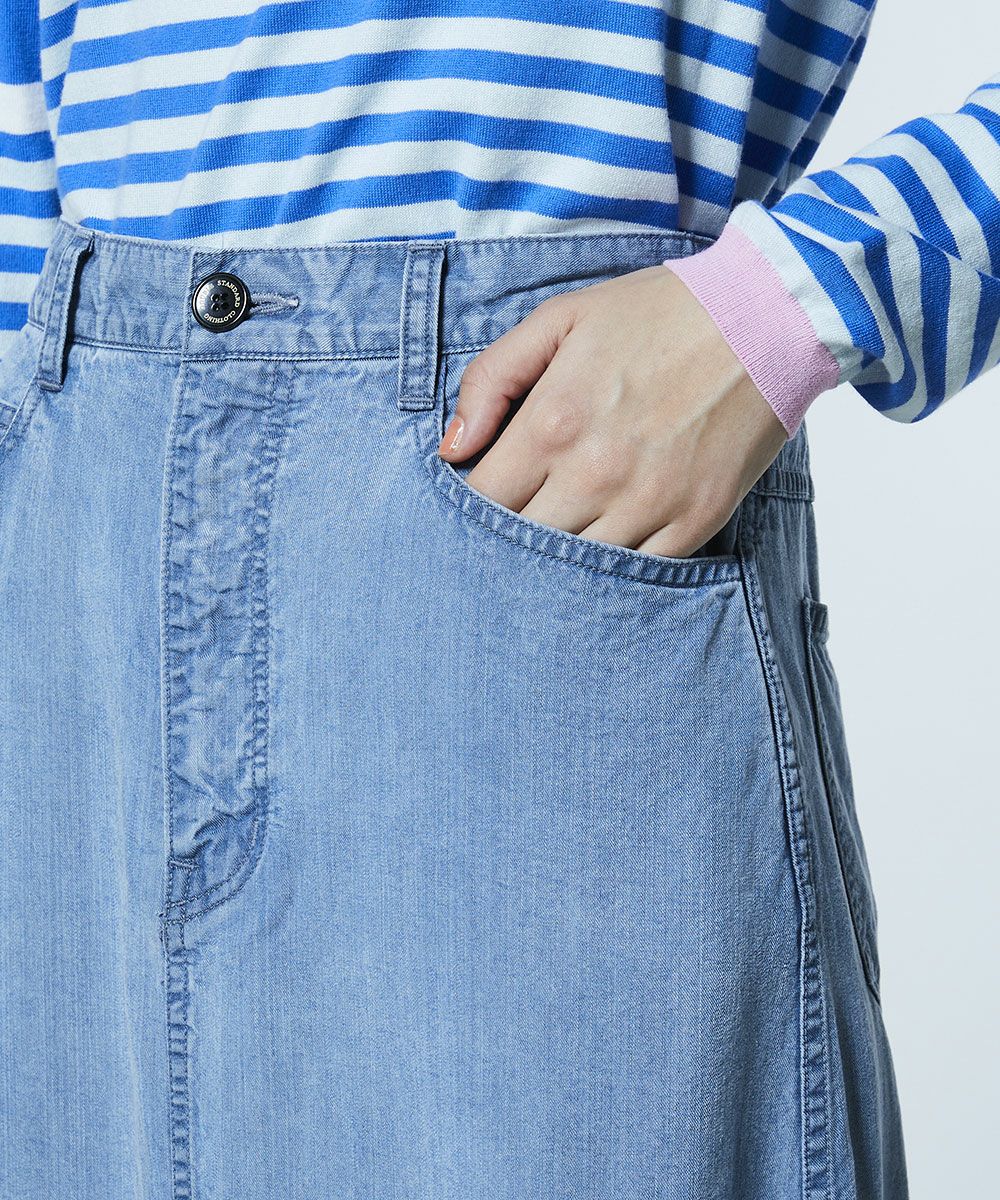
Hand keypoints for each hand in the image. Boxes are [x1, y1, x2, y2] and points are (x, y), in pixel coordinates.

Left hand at [437, 264, 788, 557]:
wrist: (766, 317)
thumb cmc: (656, 314)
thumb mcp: (559, 319)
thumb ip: (492, 378)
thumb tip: (452, 449)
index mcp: (551, 422)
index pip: (482, 502)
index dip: (476, 505)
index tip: (490, 496)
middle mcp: (594, 473)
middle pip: (521, 544)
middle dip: (510, 537)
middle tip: (519, 523)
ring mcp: (646, 503)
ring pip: (574, 568)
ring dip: (559, 560)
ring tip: (564, 533)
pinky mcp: (694, 522)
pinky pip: (635, 574)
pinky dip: (616, 568)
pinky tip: (610, 542)